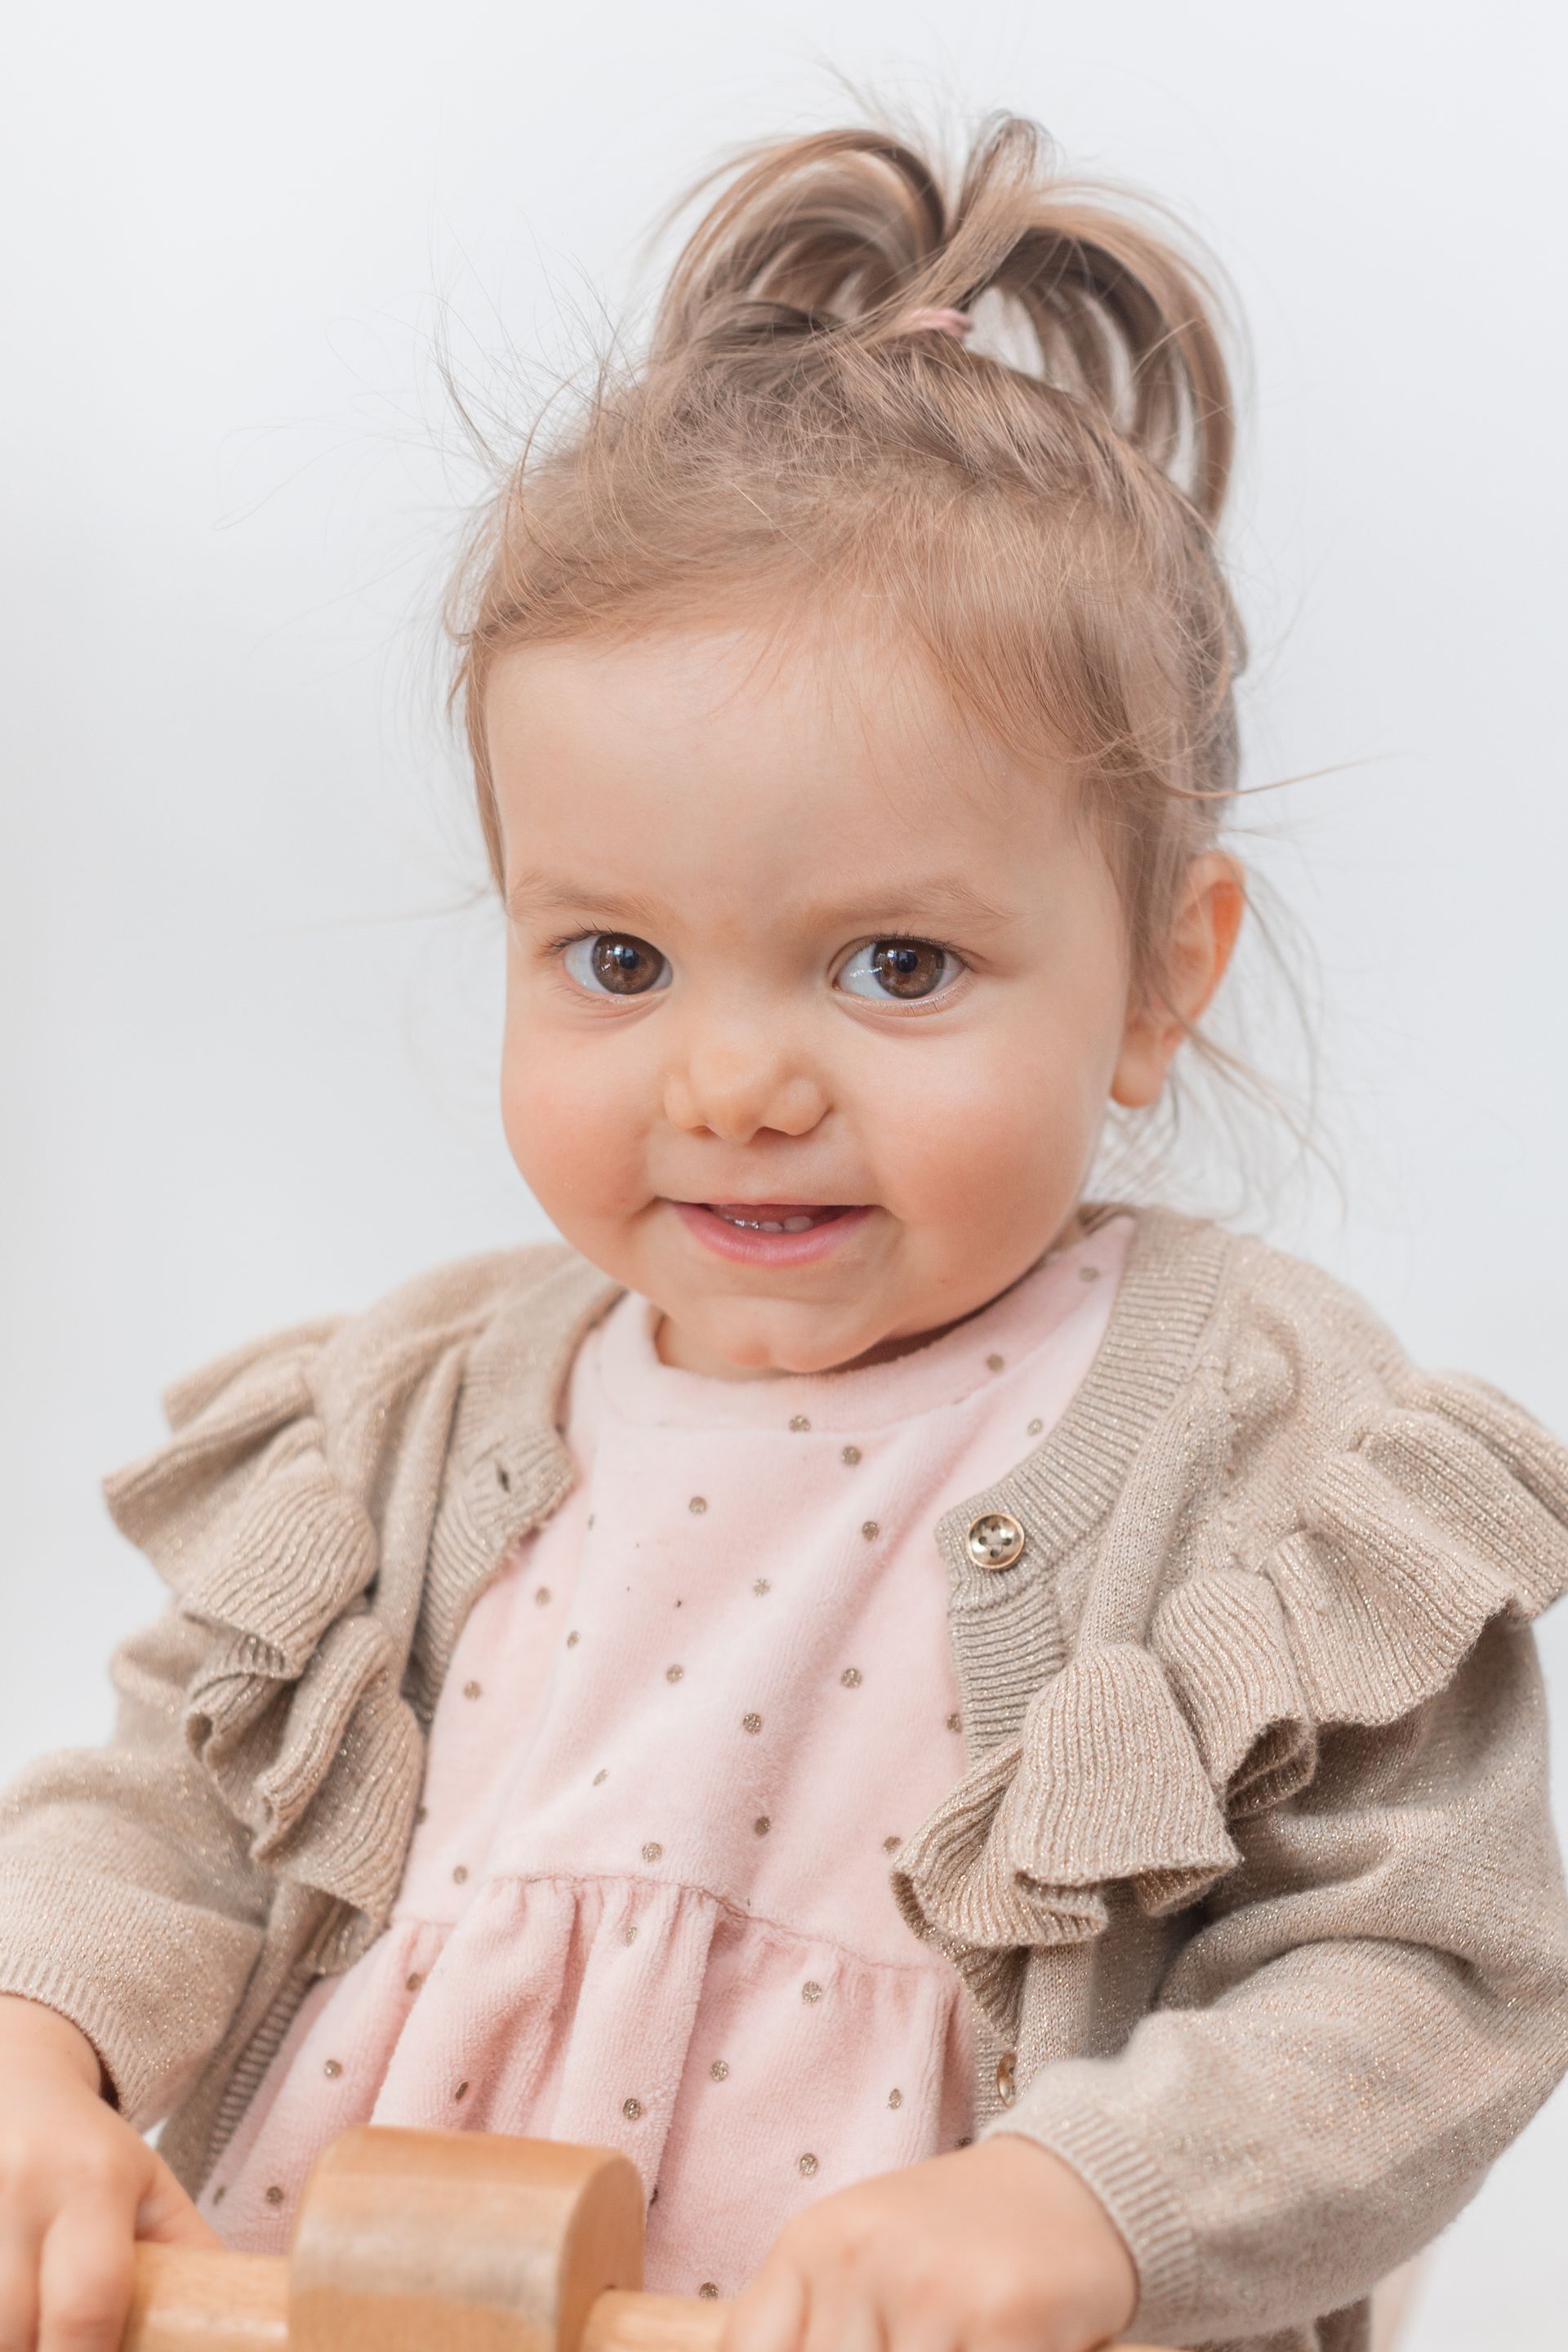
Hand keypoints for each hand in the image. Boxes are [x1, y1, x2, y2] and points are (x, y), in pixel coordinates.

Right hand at [0, 1995, 222, 2351]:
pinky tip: (14, 2310)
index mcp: (92, 2182)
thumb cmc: (87, 2152)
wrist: (14, 2081)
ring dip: (14, 2332)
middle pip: (17, 2332)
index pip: (88, 2307)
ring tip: (39, 2321)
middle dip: (43, 2350)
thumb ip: (188, 2256)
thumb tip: (235, 2323)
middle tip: (71, 2338)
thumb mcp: (150, 2189)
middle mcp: (20, 2190)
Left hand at [722, 2134, 1138, 2351]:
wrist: (1074, 2182)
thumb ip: (811, 2323)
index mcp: (812, 2244)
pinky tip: (1003, 2345)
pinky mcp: (1005, 2314)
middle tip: (917, 2343)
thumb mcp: (861, 2259)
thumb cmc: (957, 2239)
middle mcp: (860, 2257)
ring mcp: (931, 2285)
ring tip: (958, 2340)